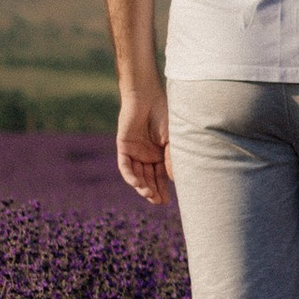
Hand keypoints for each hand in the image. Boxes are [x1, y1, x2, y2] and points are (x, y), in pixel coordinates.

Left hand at [117, 84, 172, 207]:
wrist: (148, 96)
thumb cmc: (164, 115)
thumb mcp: (172, 140)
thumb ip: (171, 159)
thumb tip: (175, 180)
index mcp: (160, 153)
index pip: (161, 176)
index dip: (163, 189)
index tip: (168, 202)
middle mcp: (147, 154)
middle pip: (149, 178)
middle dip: (153, 191)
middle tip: (158, 202)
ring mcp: (135, 151)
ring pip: (137, 174)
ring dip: (142, 186)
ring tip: (149, 196)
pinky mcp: (124, 146)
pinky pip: (125, 166)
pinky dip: (130, 176)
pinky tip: (138, 184)